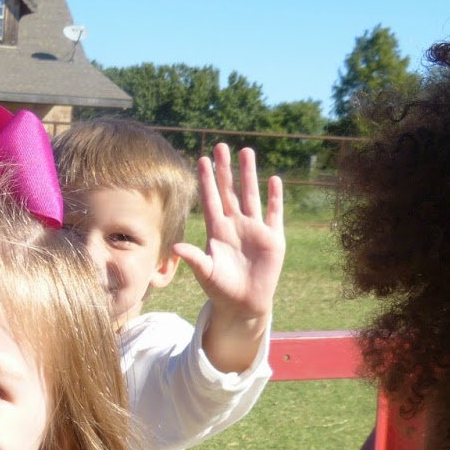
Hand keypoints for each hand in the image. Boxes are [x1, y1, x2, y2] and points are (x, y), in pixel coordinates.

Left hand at [175, 144, 285, 374]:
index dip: (207, 180)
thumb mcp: (205, 272)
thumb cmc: (220, 289)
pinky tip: (274, 180)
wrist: (243, 304)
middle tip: (222, 145)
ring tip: (247, 151)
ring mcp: (254, 229)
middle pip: (230, 191)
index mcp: (217, 231)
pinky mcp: (273, 238)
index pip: (211, 199)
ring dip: (249, 175)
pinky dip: (275, 198)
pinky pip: (274, 213)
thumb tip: (174, 247)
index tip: (202, 159)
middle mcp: (235, 225)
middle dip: (226, 170)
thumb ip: (193, 258)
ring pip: (251, 196)